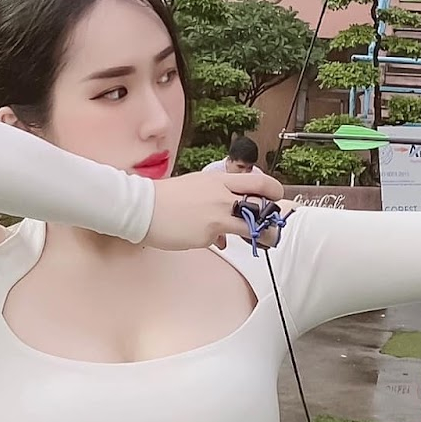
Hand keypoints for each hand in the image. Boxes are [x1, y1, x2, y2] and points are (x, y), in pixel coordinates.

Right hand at [143, 168, 284, 251]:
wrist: (143, 208)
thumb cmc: (165, 197)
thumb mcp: (196, 185)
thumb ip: (215, 196)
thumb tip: (226, 213)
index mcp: (219, 180)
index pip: (257, 181)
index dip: (273, 190)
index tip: (277, 197)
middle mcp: (222, 196)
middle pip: (260, 204)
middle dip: (272, 216)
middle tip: (274, 223)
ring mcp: (216, 215)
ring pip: (249, 226)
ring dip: (261, 234)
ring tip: (265, 240)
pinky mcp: (208, 234)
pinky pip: (221, 240)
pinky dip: (218, 241)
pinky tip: (208, 239)